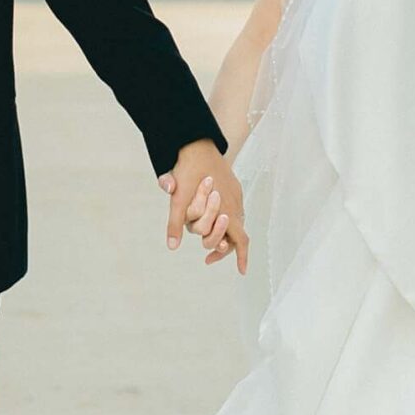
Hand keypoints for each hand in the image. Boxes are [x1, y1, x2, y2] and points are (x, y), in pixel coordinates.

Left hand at [158, 140, 247, 273]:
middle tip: (208, 257)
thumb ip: (176, 223)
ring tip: (206, 239)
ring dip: (223, 233)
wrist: (196, 143)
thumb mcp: (178, 199)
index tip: (241, 272)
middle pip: (236, 234)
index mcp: (227, 209)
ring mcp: (235, 194)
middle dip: (224, 248)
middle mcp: (235, 203)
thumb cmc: (188, 171)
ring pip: (235, 220)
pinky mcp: (232, 186)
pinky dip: (225, 219)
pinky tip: (212, 217)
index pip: (241, 240)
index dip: (241, 257)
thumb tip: (172, 246)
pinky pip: (233, 207)